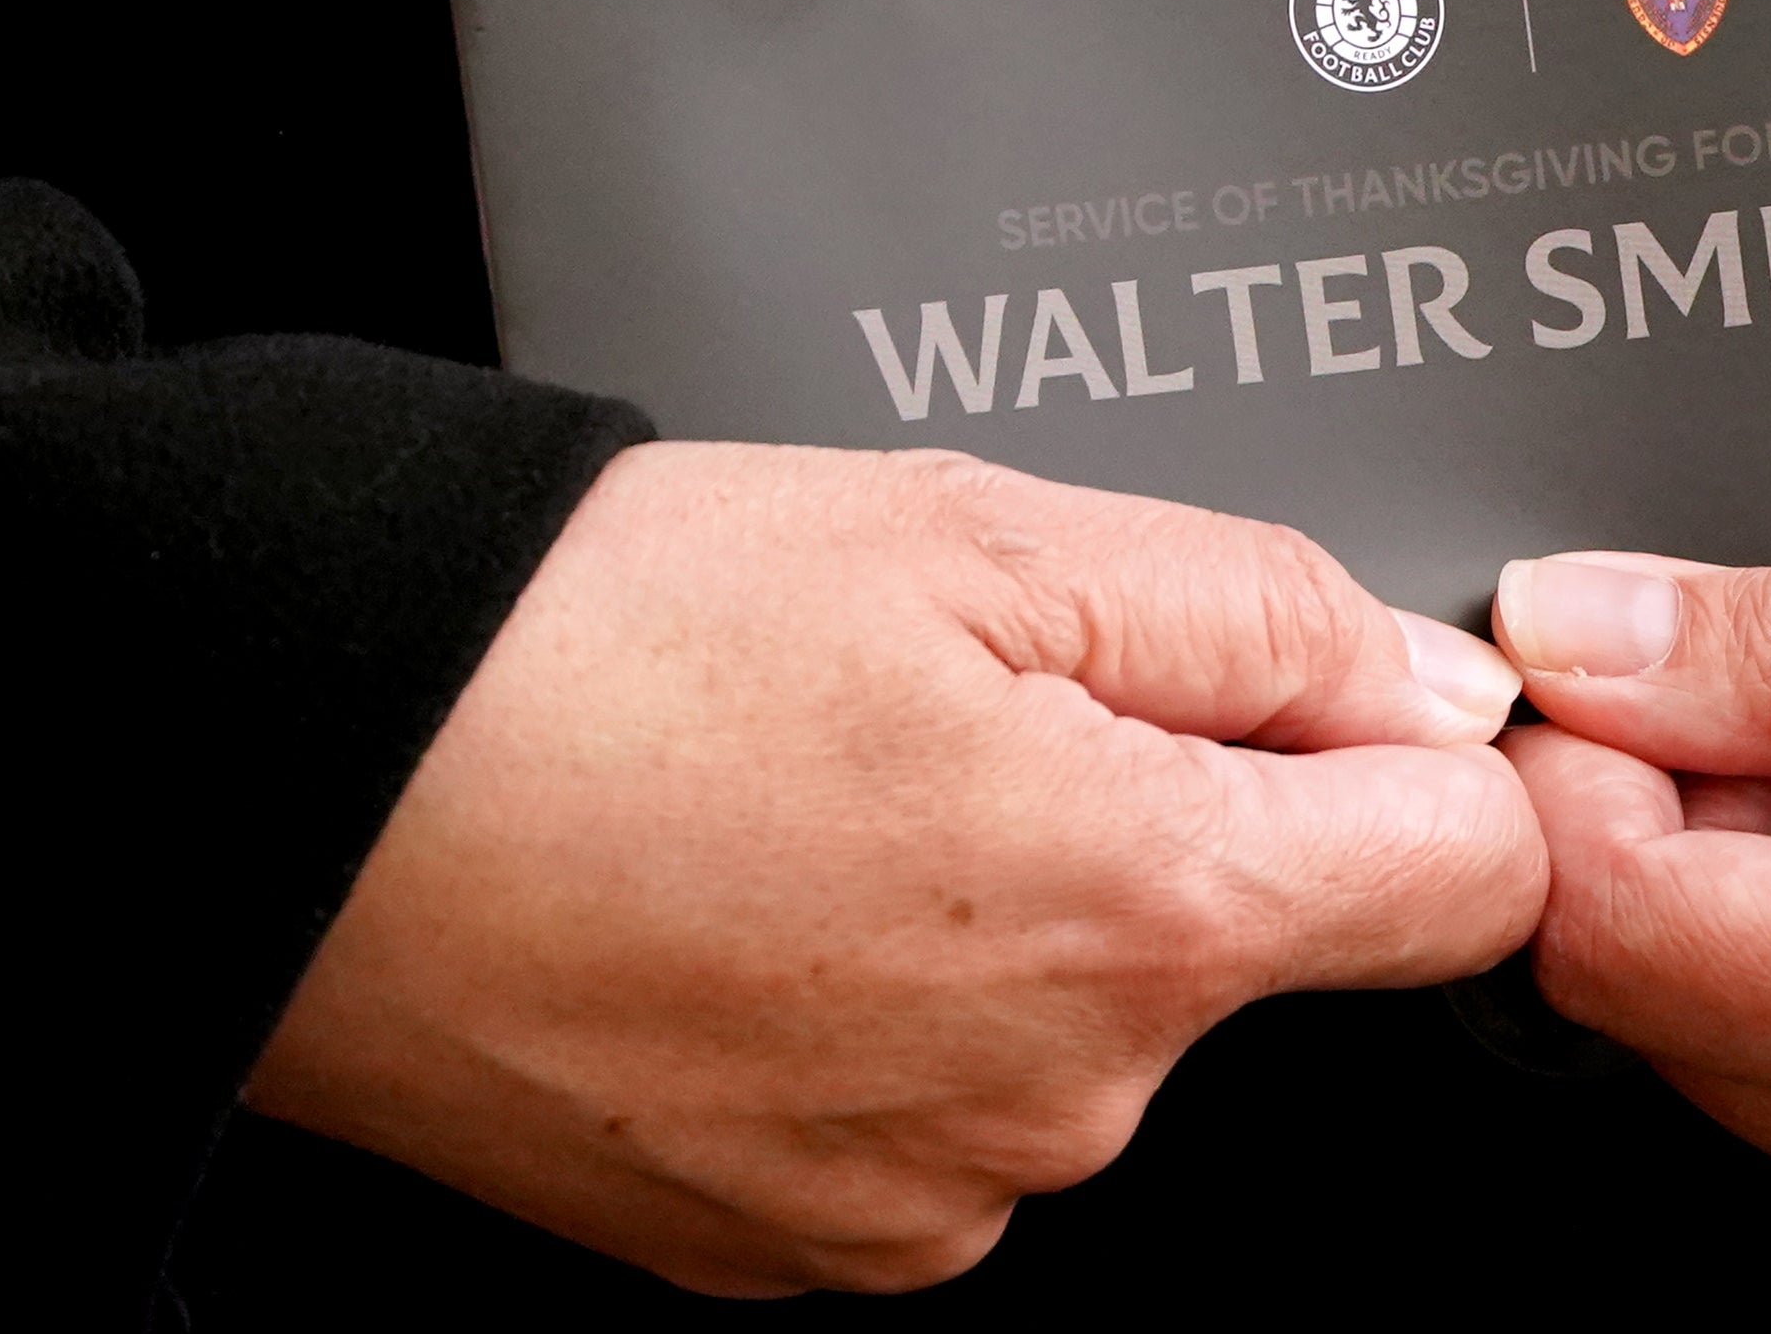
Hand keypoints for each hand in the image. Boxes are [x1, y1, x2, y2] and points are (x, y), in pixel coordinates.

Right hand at [252, 442, 1539, 1291]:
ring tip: (805, 780)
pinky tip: (738, 888)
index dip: (1414, 747)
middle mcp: (1059, 1106)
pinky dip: (870, 998)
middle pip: (1245, 934)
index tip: (1317, 687)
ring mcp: (918, 1199)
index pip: (1469, 878)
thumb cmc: (594, 648)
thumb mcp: (969, 529)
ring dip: (1001, 901)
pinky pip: (924, 1104)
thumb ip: (1257, 610)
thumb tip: (1427, 692)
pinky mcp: (784, 1242)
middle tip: (945, 686)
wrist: (301, 791)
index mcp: (1143, 913)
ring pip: (1075, 1019)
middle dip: (1156, 798)